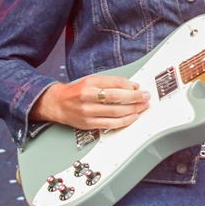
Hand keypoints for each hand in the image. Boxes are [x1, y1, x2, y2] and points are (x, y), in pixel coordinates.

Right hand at [30, 75, 150, 129]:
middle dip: (135, 97)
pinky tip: (132, 118)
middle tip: (146, 97)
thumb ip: (112, 82)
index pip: (115, 83)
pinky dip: (124, 121)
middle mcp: (88, 96)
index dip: (130, 85)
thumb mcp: (92, 81)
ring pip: (115, 111)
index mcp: (90, 83)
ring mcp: (88, 111)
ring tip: (142, 107)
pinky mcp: (89, 124)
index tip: (140, 88)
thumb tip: (132, 86)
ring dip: (133, 109)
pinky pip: (110, 124)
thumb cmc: (77, 92)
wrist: (58, 104)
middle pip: (117, 97)